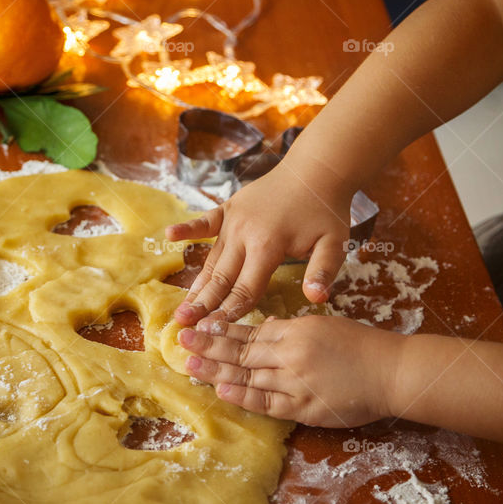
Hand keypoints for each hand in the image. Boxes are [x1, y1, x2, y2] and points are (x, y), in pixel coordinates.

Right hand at [166, 162, 352, 325]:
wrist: (316, 169)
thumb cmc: (326, 210)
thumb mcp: (334, 243)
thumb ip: (323, 271)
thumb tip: (316, 299)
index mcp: (267, 246)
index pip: (245, 289)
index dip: (228, 314)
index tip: (213, 334)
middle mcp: (244, 234)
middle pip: (221, 278)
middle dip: (203, 305)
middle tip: (184, 326)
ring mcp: (234, 220)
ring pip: (212, 259)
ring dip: (197, 284)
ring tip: (181, 307)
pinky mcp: (230, 208)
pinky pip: (205, 222)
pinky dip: (187, 229)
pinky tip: (168, 236)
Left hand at [177, 315, 403, 426]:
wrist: (391, 372)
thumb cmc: (360, 345)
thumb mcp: (323, 324)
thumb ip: (291, 328)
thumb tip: (265, 327)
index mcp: (296, 330)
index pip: (250, 332)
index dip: (221, 331)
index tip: (199, 327)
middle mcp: (291, 354)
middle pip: (242, 353)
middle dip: (209, 348)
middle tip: (182, 343)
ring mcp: (296, 383)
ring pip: (248, 378)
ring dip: (217, 373)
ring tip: (191, 367)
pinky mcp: (304, 408)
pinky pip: (267, 403)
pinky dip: (243, 398)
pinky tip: (222, 392)